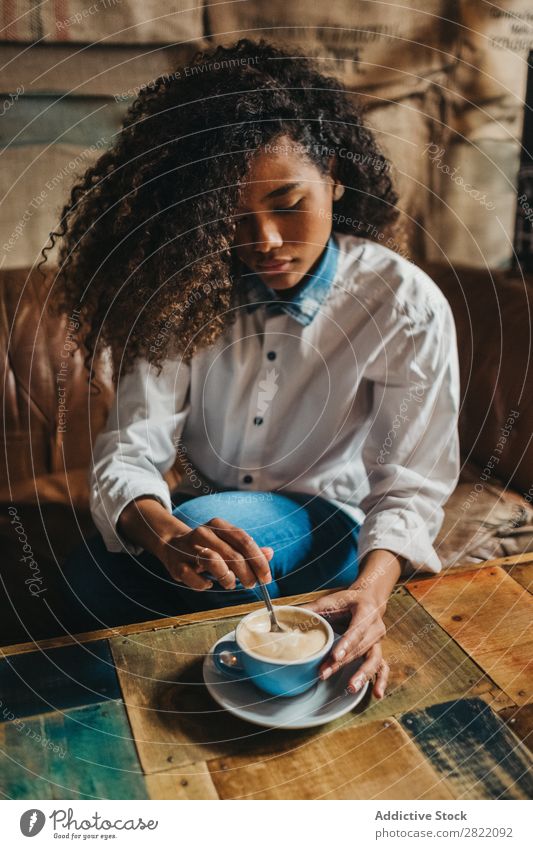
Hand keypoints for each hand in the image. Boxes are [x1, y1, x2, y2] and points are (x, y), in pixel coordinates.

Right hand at [156, 516, 273, 591]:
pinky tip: (208, 583)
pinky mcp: (177, 565)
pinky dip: (206, 585)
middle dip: (247, 574)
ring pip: (214, 564)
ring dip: (227, 579)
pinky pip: (197, 580)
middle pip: (233, 555)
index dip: (258, 561)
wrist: (171, 545)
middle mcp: (204, 533)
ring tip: (230, 583)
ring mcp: (188, 548)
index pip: (244, 540)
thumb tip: (269, 554)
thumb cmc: (207, 546)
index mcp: (219, 525)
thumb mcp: (227, 542)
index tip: (266, 578)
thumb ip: (248, 549)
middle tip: (250, 584)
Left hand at [302, 588, 389, 697]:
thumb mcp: (333, 600)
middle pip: (360, 648)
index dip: (347, 643)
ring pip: (373, 660)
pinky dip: (381, 680)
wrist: (369, 600)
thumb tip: (290, 613)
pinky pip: (383, 667)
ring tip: (351, 687)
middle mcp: (375, 627)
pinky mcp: (379, 651)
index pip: (357, 630)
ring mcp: (379, 641)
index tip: (335, 656)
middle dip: (342, 663)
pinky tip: (376, 694)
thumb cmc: (349, 601)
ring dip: (362, 675)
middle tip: (324, 674)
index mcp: (366, 612)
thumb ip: (314, 608)